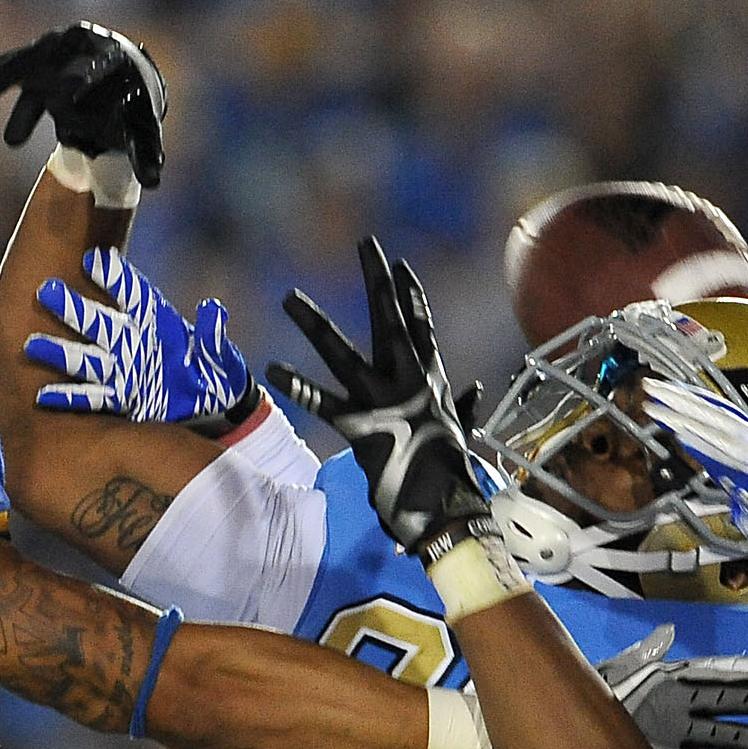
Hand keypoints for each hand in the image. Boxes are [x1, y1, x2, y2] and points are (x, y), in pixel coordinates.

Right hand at [0, 22, 168, 187]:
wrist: (118, 80)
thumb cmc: (131, 105)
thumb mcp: (141, 127)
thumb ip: (146, 151)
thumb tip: (153, 182)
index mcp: (108, 57)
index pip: (95, 67)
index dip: (83, 78)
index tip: (69, 94)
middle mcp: (73, 47)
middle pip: (39, 63)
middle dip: (21, 93)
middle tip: (11, 132)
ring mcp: (47, 52)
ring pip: (9, 68)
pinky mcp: (29, 63)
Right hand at [26, 247, 251, 422]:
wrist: (214, 403)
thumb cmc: (216, 372)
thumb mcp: (221, 355)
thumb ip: (212, 335)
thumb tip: (212, 310)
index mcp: (155, 321)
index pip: (132, 293)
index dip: (114, 277)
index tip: (94, 260)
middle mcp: (131, 341)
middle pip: (97, 322)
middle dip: (73, 308)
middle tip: (47, 290)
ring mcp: (122, 370)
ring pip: (85, 358)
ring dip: (60, 352)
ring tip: (33, 344)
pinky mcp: (120, 398)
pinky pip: (91, 397)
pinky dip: (69, 396)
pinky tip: (43, 395)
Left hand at [267, 234, 495, 551]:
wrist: (447, 505)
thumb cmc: (452, 473)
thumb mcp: (460, 430)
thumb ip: (464, 406)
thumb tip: (474, 391)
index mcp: (430, 380)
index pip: (420, 326)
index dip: (410, 295)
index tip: (399, 264)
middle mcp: (407, 380)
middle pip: (388, 319)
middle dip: (376, 280)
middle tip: (365, 243)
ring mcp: (382, 400)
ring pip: (341, 352)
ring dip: (313, 323)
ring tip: (289, 297)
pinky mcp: (360, 426)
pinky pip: (323, 403)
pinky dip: (298, 387)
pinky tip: (273, 369)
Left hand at [597, 624, 747, 748]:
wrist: (577, 723)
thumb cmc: (601, 691)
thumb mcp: (619, 669)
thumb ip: (645, 653)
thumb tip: (667, 632)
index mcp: (671, 681)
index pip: (712, 674)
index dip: (739, 670)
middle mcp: (681, 708)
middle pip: (725, 704)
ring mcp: (678, 735)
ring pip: (720, 736)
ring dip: (747, 739)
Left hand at [639, 377, 747, 581]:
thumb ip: (736, 465)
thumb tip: (708, 451)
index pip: (726, 412)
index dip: (697, 396)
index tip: (671, 387)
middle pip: (718, 415)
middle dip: (683, 399)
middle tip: (652, 388)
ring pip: (719, 433)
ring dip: (685, 419)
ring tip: (657, 410)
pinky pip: (728, 463)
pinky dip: (705, 449)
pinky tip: (682, 438)